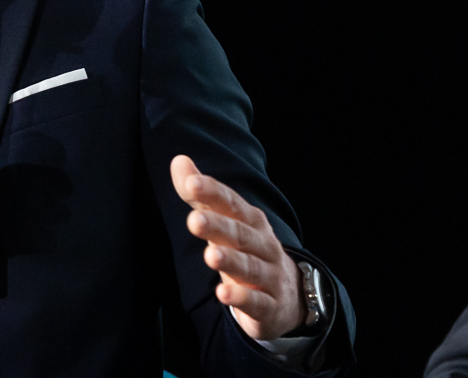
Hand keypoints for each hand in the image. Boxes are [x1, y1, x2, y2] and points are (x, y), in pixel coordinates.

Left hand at [170, 154, 303, 340]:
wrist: (289, 297)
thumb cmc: (248, 252)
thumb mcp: (227, 223)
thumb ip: (202, 195)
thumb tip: (178, 160)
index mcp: (252, 222)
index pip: (232, 203)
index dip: (212, 193)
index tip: (190, 183)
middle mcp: (264, 245)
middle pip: (241, 234)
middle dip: (219, 226)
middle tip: (194, 220)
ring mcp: (270, 276)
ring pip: (250, 267)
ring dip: (231, 261)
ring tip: (210, 256)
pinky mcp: (270, 307)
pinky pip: (257, 302)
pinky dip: (241, 299)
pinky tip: (222, 295)